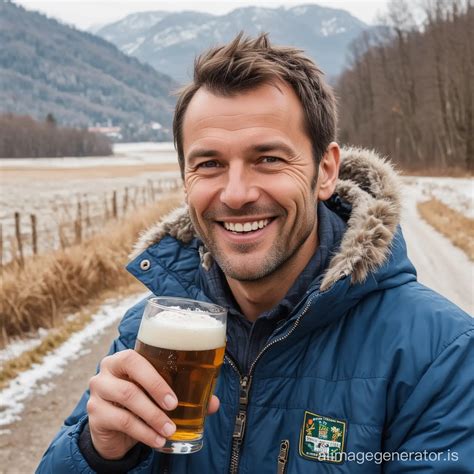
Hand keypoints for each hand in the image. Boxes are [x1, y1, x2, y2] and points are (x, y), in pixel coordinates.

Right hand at [87, 349, 219, 459]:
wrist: (114, 426)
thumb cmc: (141, 399)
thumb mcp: (159, 393)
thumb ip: (185, 393)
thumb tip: (214, 403)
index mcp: (124, 358)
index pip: (135, 358)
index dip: (155, 378)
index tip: (174, 399)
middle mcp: (107, 371)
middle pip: (129, 381)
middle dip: (156, 395)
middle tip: (174, 409)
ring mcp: (98, 392)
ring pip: (126, 401)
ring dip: (152, 417)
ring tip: (170, 430)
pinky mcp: (95, 414)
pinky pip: (121, 422)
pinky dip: (143, 433)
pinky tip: (157, 440)